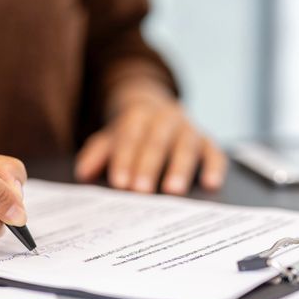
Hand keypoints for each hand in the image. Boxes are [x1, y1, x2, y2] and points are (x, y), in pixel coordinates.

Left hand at [74, 93, 226, 194]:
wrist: (155, 107)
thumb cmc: (130, 131)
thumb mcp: (108, 138)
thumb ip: (96, 154)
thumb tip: (83, 173)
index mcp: (139, 114)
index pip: (130, 137)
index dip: (124, 159)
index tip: (119, 182)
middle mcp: (166, 118)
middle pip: (156, 141)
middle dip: (148, 166)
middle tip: (140, 191)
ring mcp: (188, 128)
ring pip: (186, 145)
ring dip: (180, 168)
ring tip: (173, 191)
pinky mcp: (207, 140)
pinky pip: (214, 152)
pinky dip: (215, 167)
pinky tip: (211, 184)